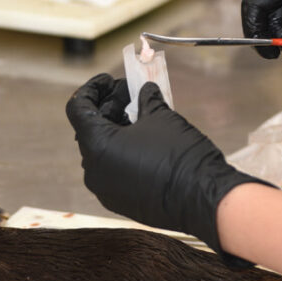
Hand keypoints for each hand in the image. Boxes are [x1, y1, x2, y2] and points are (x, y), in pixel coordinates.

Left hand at [65, 72, 266, 255]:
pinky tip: (143, 140)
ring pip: (101, 150)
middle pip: (90, 129)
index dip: (92, 88)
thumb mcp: (161, 117)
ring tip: (141, 115)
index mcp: (97, 145)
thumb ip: (145, 100)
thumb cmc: (180, 155)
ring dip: (116, 129)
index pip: (79, 109)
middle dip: (109, 107)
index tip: (108, 79)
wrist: (202, 198)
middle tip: (131, 93)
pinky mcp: (119, 201)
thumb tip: (144, 92)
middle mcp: (93, 170)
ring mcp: (105, 189)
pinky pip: (112, 170)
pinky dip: (122, 151)